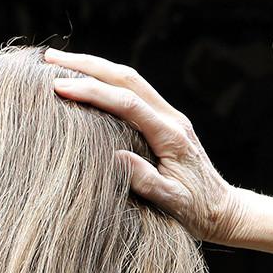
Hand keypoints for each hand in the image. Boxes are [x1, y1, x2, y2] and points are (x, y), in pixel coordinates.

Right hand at [44, 48, 244, 244]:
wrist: (223, 210)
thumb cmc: (197, 211)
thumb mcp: (172, 203)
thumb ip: (147, 181)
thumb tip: (116, 157)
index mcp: (171, 135)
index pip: (127, 103)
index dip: (93, 92)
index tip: (59, 87)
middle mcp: (172, 119)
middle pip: (127, 78)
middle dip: (87, 65)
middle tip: (48, 61)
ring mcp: (170, 116)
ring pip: (130, 79)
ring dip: (95, 67)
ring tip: (58, 63)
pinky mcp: (165, 121)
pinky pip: (133, 91)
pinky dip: (106, 80)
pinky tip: (85, 80)